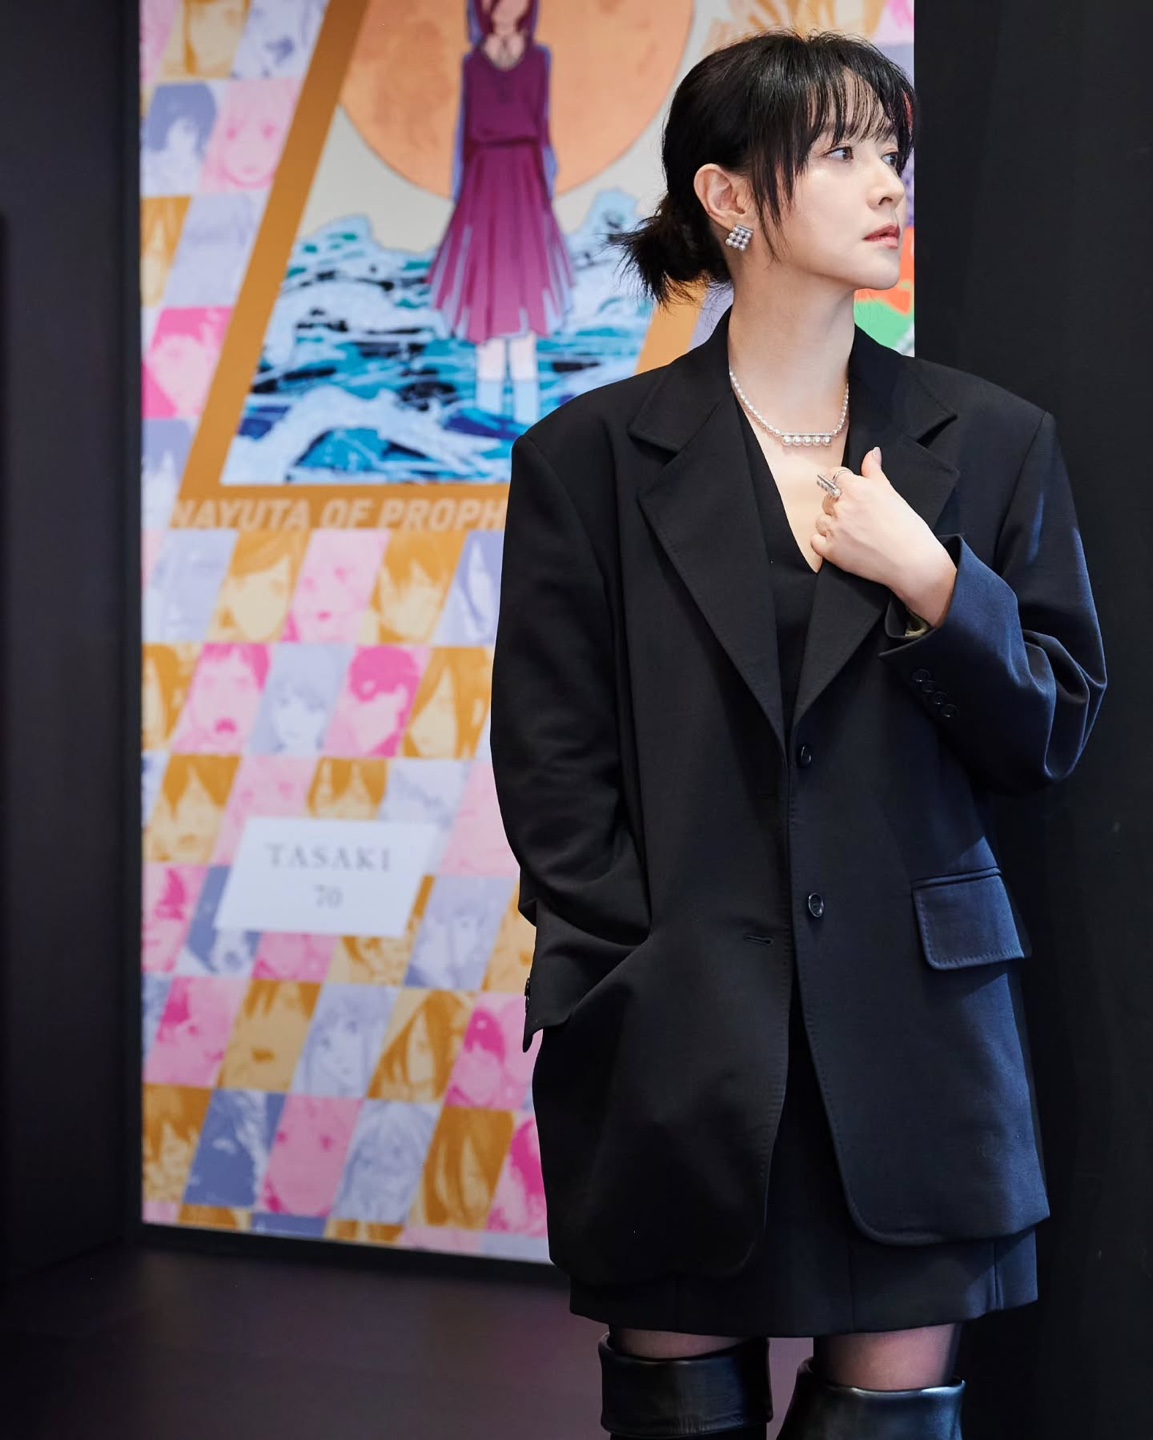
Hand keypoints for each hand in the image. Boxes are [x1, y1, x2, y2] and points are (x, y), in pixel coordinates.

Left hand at [811, 446, 957, 626]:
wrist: (911, 560)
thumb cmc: (906, 527)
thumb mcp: (891, 492)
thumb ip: (874, 471)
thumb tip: (872, 453)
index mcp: (856, 489)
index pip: (834, 475)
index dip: (842, 483)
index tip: (849, 491)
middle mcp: (842, 507)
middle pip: (827, 498)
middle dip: (839, 505)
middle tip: (858, 517)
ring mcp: (834, 529)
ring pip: (821, 519)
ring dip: (831, 524)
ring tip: (853, 532)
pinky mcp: (830, 551)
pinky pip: (815, 541)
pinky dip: (824, 542)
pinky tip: (842, 544)